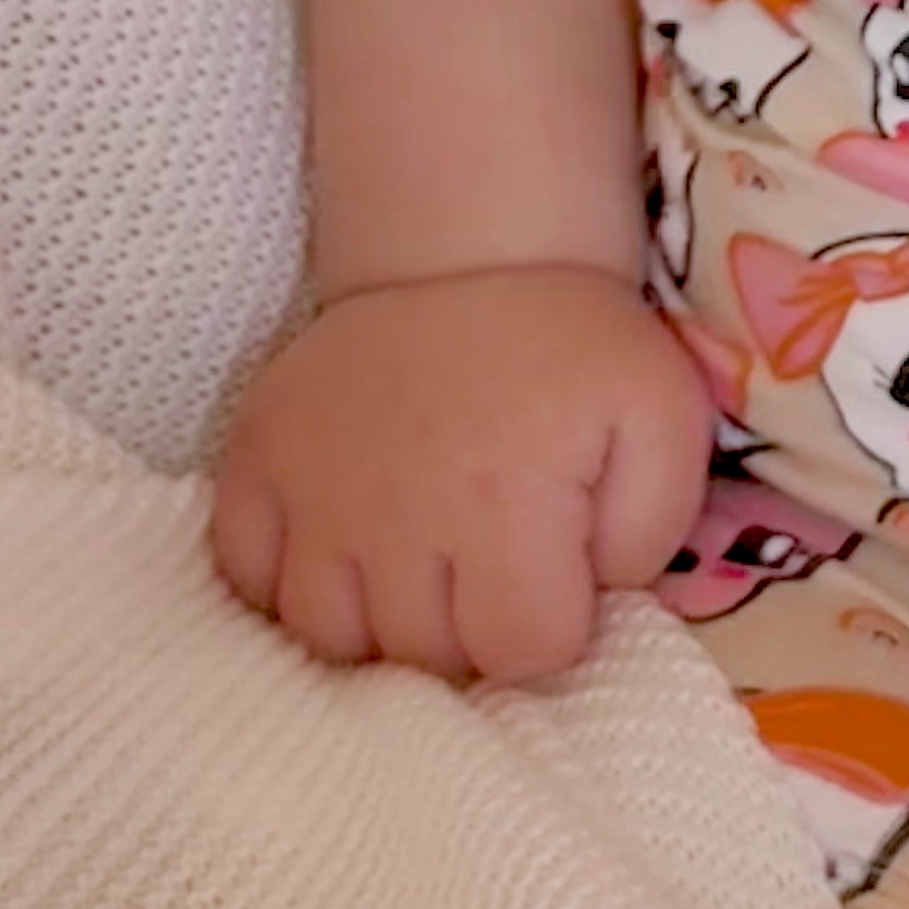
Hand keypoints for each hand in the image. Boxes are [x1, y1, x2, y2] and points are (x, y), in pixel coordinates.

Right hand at [209, 264, 714, 684]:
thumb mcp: (665, 421)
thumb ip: (651, 533)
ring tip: (419, 572)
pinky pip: (244, 578)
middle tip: (492, 567)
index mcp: (504, 503)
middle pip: (425, 657)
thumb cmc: (575, 348)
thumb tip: (598, 603)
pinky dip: (286, 586)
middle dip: (471, 631)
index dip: (553, 627)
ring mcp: (312, 491)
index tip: (558, 575)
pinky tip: (339, 556)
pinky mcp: (253, 462)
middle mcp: (396, 513)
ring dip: (380, 625)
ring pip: (328, 637)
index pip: (522, 653)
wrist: (469, 251)